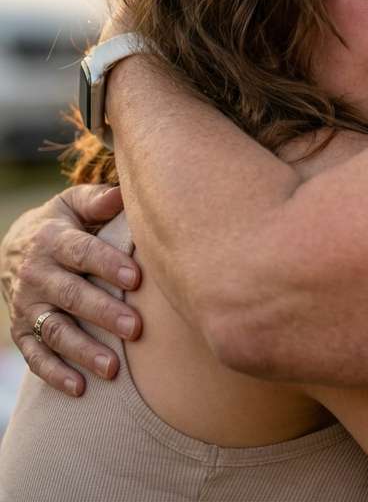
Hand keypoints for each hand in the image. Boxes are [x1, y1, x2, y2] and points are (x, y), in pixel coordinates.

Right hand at [6, 185, 141, 395]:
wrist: (15, 249)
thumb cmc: (63, 224)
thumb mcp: (72, 204)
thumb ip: (97, 200)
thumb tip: (123, 193)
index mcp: (52, 239)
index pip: (82, 252)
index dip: (108, 264)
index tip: (137, 278)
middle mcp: (36, 275)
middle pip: (71, 295)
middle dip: (104, 313)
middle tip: (137, 329)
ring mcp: (27, 306)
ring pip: (55, 331)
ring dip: (83, 351)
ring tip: (113, 369)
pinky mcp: (22, 332)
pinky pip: (36, 357)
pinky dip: (55, 374)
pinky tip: (80, 389)